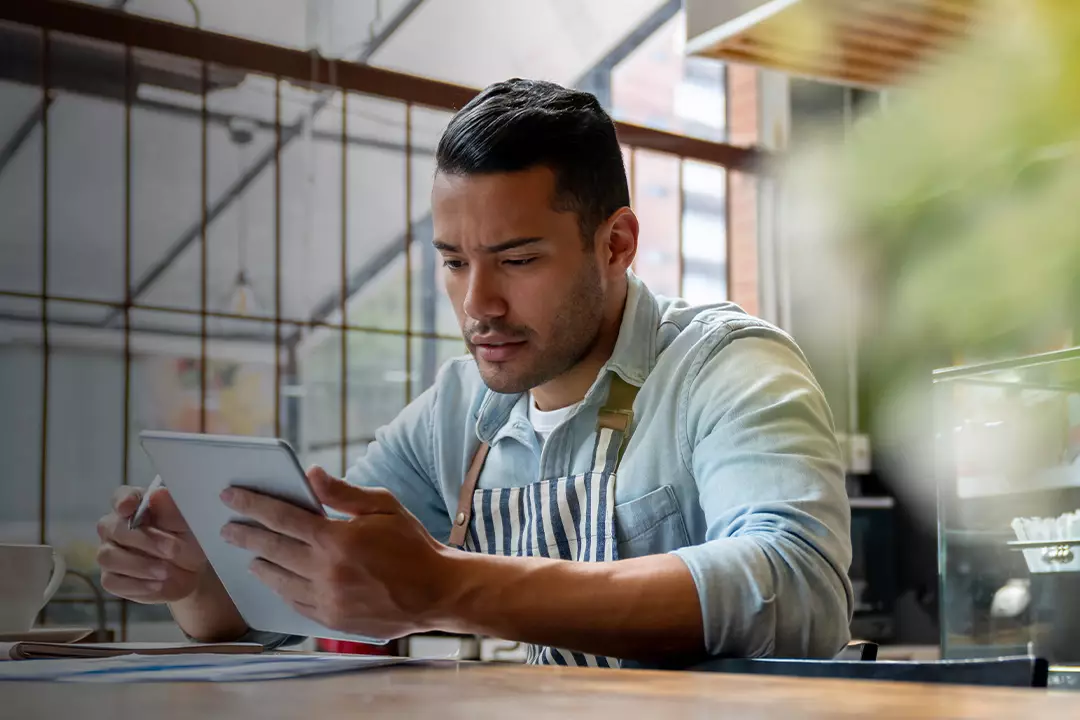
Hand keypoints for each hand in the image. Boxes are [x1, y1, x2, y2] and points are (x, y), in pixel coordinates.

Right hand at [96, 485, 210, 602]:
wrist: (192, 572)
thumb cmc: (188, 540)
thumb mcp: (188, 525)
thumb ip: (172, 510)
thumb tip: (158, 493)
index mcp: (136, 505)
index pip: (121, 496)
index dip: (123, 500)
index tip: (129, 507)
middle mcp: (116, 527)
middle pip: (112, 528)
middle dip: (143, 540)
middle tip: (172, 550)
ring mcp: (110, 552)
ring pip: (108, 556)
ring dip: (140, 565)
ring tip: (166, 571)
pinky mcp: (111, 578)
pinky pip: (112, 581)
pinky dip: (137, 584)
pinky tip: (157, 584)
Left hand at [220, 467, 456, 639]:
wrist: (438, 591)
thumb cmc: (412, 544)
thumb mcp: (384, 506)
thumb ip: (342, 492)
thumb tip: (310, 475)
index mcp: (336, 539)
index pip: (281, 517)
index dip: (251, 505)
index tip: (230, 497)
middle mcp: (326, 572)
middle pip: (271, 548)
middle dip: (245, 534)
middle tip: (226, 527)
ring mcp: (327, 600)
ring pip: (278, 580)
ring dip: (259, 563)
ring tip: (249, 554)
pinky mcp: (332, 620)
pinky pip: (295, 603)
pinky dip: (281, 588)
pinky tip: (277, 579)